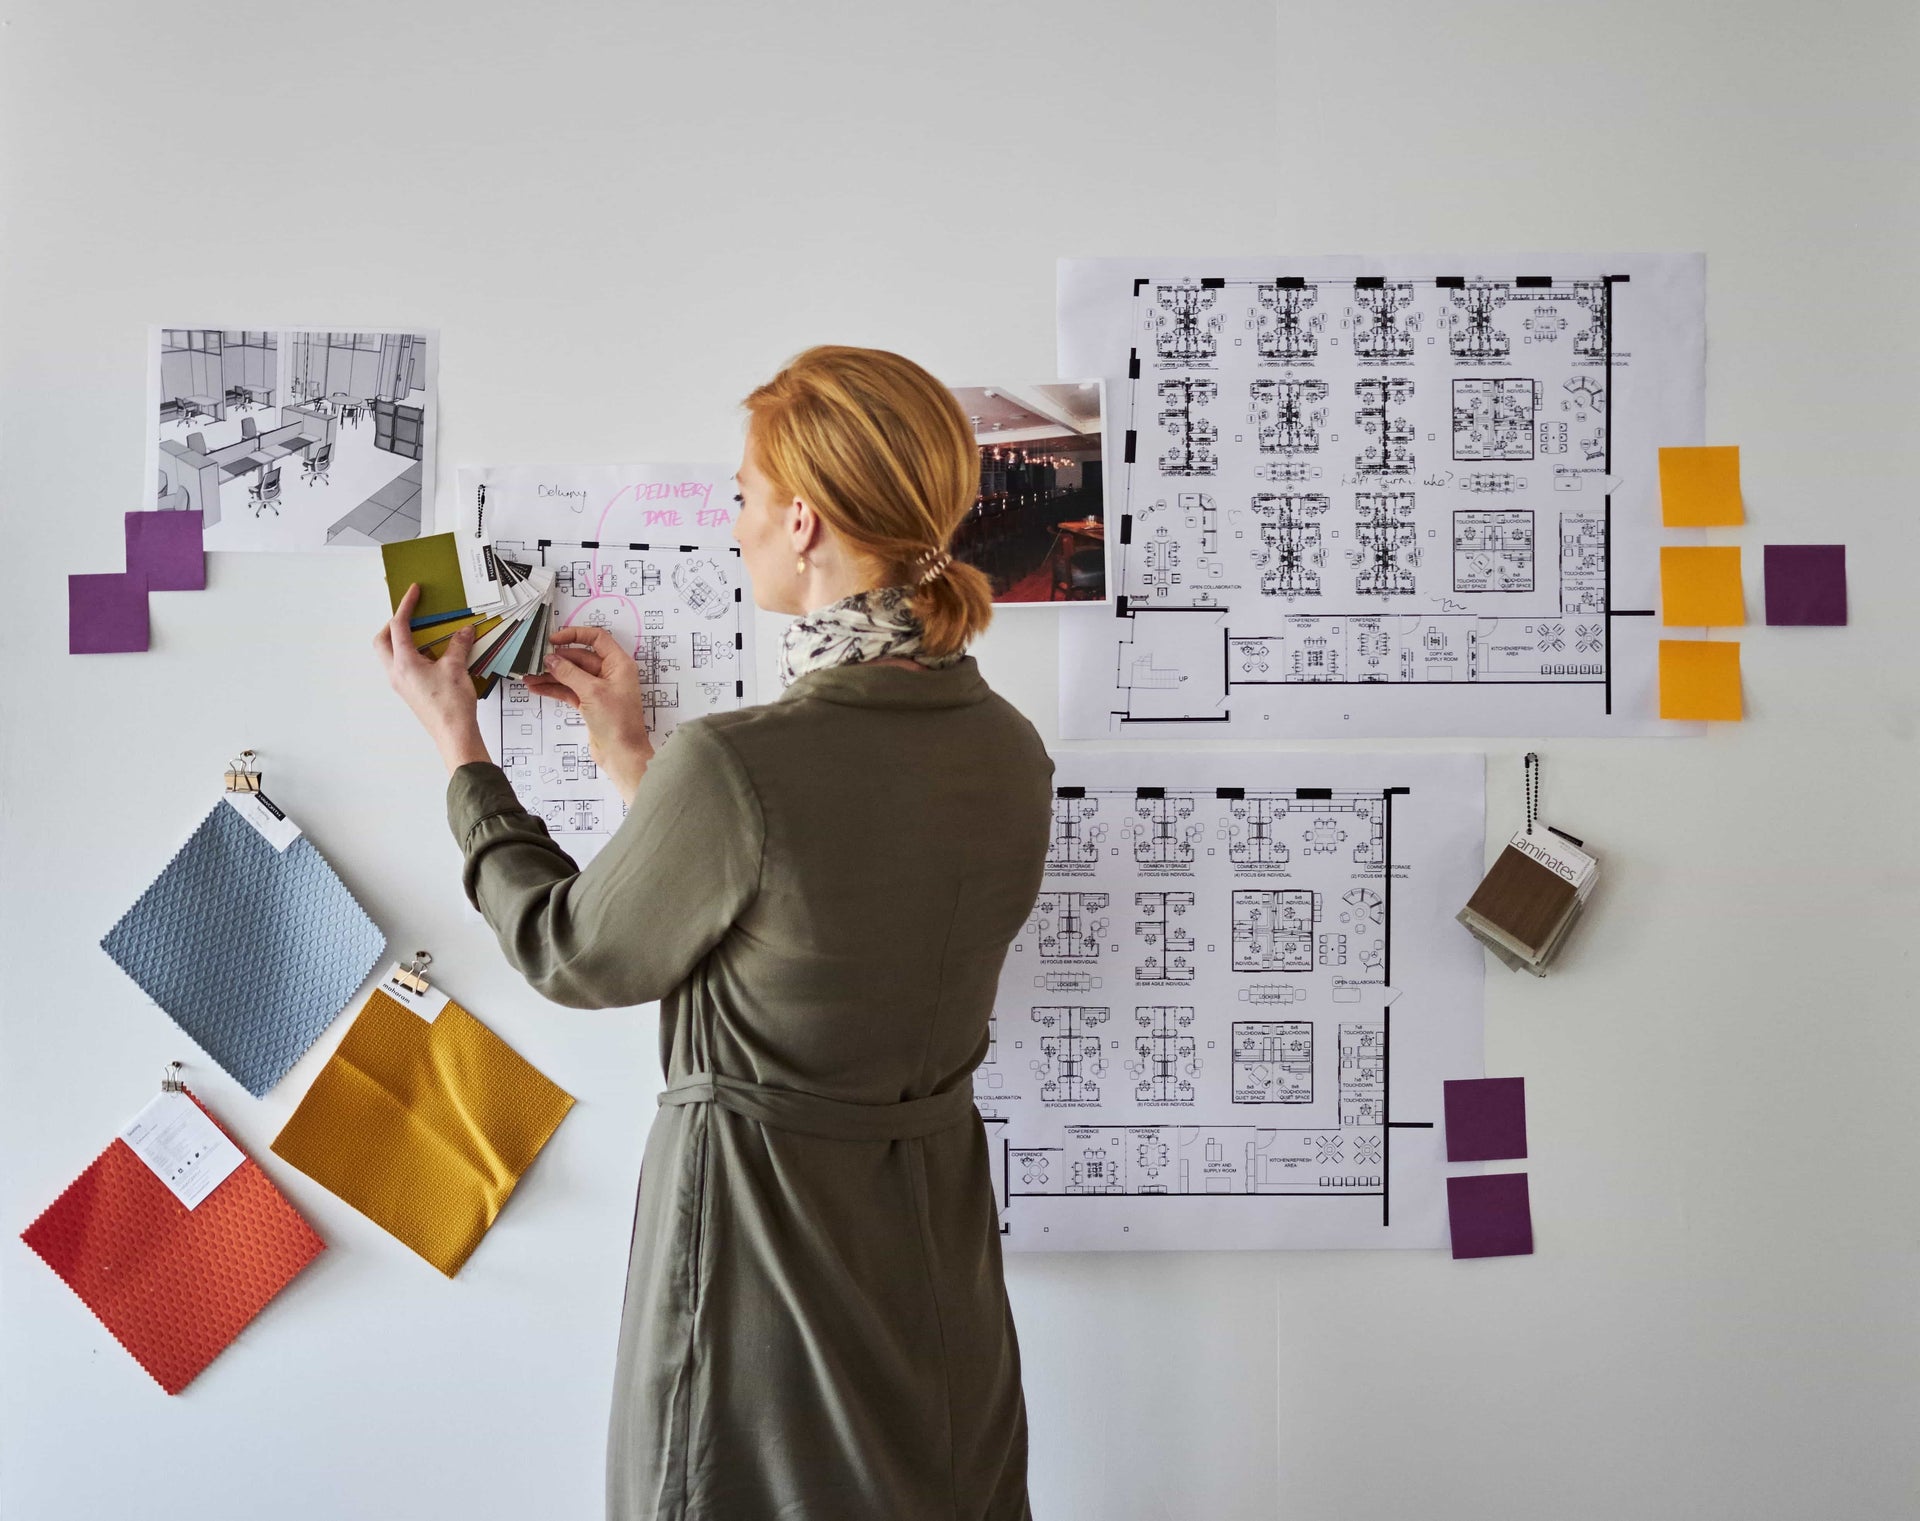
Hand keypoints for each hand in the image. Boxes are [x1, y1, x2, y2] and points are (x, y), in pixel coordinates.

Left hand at [372, 583, 489, 773]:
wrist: (453, 734)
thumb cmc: (451, 705)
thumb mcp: (457, 668)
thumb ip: (458, 645)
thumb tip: (464, 631)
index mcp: (403, 663)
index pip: (399, 627)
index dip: (406, 606)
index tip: (413, 592)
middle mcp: (396, 673)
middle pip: (382, 640)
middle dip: (393, 624)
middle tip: (411, 614)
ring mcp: (401, 684)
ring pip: (391, 654)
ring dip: (402, 640)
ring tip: (425, 633)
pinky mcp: (410, 691)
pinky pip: (403, 666)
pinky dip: (412, 654)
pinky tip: (433, 655)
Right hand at [525, 625, 655, 802]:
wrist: (621, 754)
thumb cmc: (617, 722)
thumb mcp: (592, 692)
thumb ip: (569, 673)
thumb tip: (551, 659)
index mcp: (618, 664)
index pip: (597, 638)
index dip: (575, 635)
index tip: (554, 639)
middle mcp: (610, 674)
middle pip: (580, 657)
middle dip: (557, 659)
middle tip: (534, 660)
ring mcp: (599, 689)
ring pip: (571, 675)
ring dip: (550, 675)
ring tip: (528, 675)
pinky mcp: (589, 703)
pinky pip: (568, 690)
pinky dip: (553, 688)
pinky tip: (536, 687)